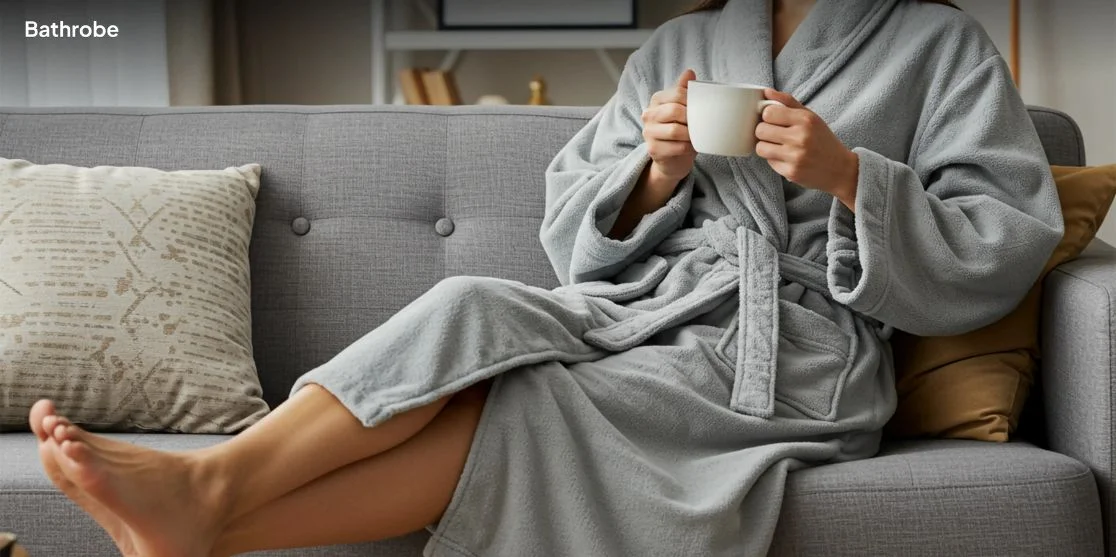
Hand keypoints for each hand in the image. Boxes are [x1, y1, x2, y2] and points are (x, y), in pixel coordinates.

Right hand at [641, 69, 698, 186]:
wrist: (672, 159)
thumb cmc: (681, 131)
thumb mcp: (683, 109)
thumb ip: (685, 90)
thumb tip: (689, 72)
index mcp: (657, 100)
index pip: (677, 94)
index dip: (693, 101)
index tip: (702, 109)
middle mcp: (648, 114)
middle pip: (674, 111)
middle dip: (692, 119)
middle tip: (701, 124)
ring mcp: (648, 133)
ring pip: (675, 131)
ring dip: (691, 135)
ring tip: (696, 136)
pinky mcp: (653, 150)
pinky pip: (677, 147)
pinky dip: (688, 148)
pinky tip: (691, 147)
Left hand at [755, 89, 859, 209]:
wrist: (840, 168)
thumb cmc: (822, 139)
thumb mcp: (810, 116)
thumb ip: (787, 102)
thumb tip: (766, 91)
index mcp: (806, 119)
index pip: (768, 113)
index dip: (767, 116)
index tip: (773, 120)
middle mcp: (801, 137)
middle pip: (760, 130)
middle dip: (764, 131)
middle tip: (774, 134)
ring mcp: (795, 156)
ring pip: (760, 148)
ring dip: (765, 146)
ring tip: (778, 146)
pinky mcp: (791, 172)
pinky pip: (768, 162)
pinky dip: (774, 159)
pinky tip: (786, 157)